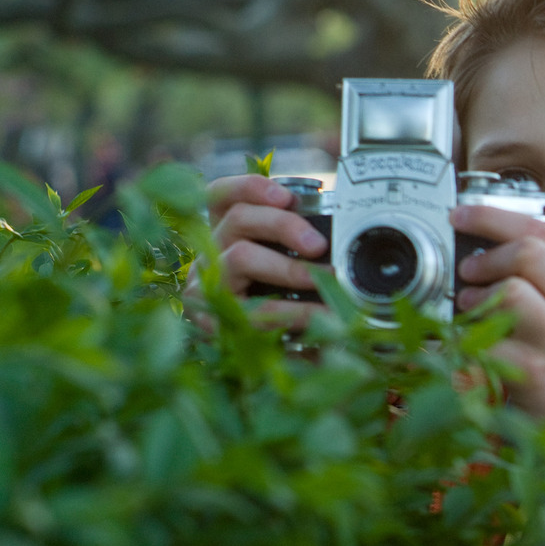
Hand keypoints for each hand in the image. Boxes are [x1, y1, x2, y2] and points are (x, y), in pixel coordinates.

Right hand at [182, 174, 328, 330]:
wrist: (268, 357)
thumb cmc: (281, 299)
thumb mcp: (289, 264)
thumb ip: (301, 241)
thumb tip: (338, 226)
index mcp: (226, 231)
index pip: (221, 195)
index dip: (249, 188)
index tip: (286, 196)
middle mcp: (210, 251)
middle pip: (237, 218)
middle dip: (283, 225)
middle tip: (319, 244)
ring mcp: (206, 283)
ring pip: (240, 256)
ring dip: (288, 268)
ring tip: (325, 279)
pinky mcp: (210, 319)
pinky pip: (252, 307)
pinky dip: (291, 309)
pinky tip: (317, 314)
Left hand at [453, 203, 544, 479]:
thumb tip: (489, 250)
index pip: (540, 230)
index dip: (492, 216)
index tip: (462, 215)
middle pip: (526, 250)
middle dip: (485, 256)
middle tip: (468, 271)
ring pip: (509, 289)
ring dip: (477, 297)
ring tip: (473, 311)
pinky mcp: (536, 371)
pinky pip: (488, 339)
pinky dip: (470, 340)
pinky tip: (475, 348)